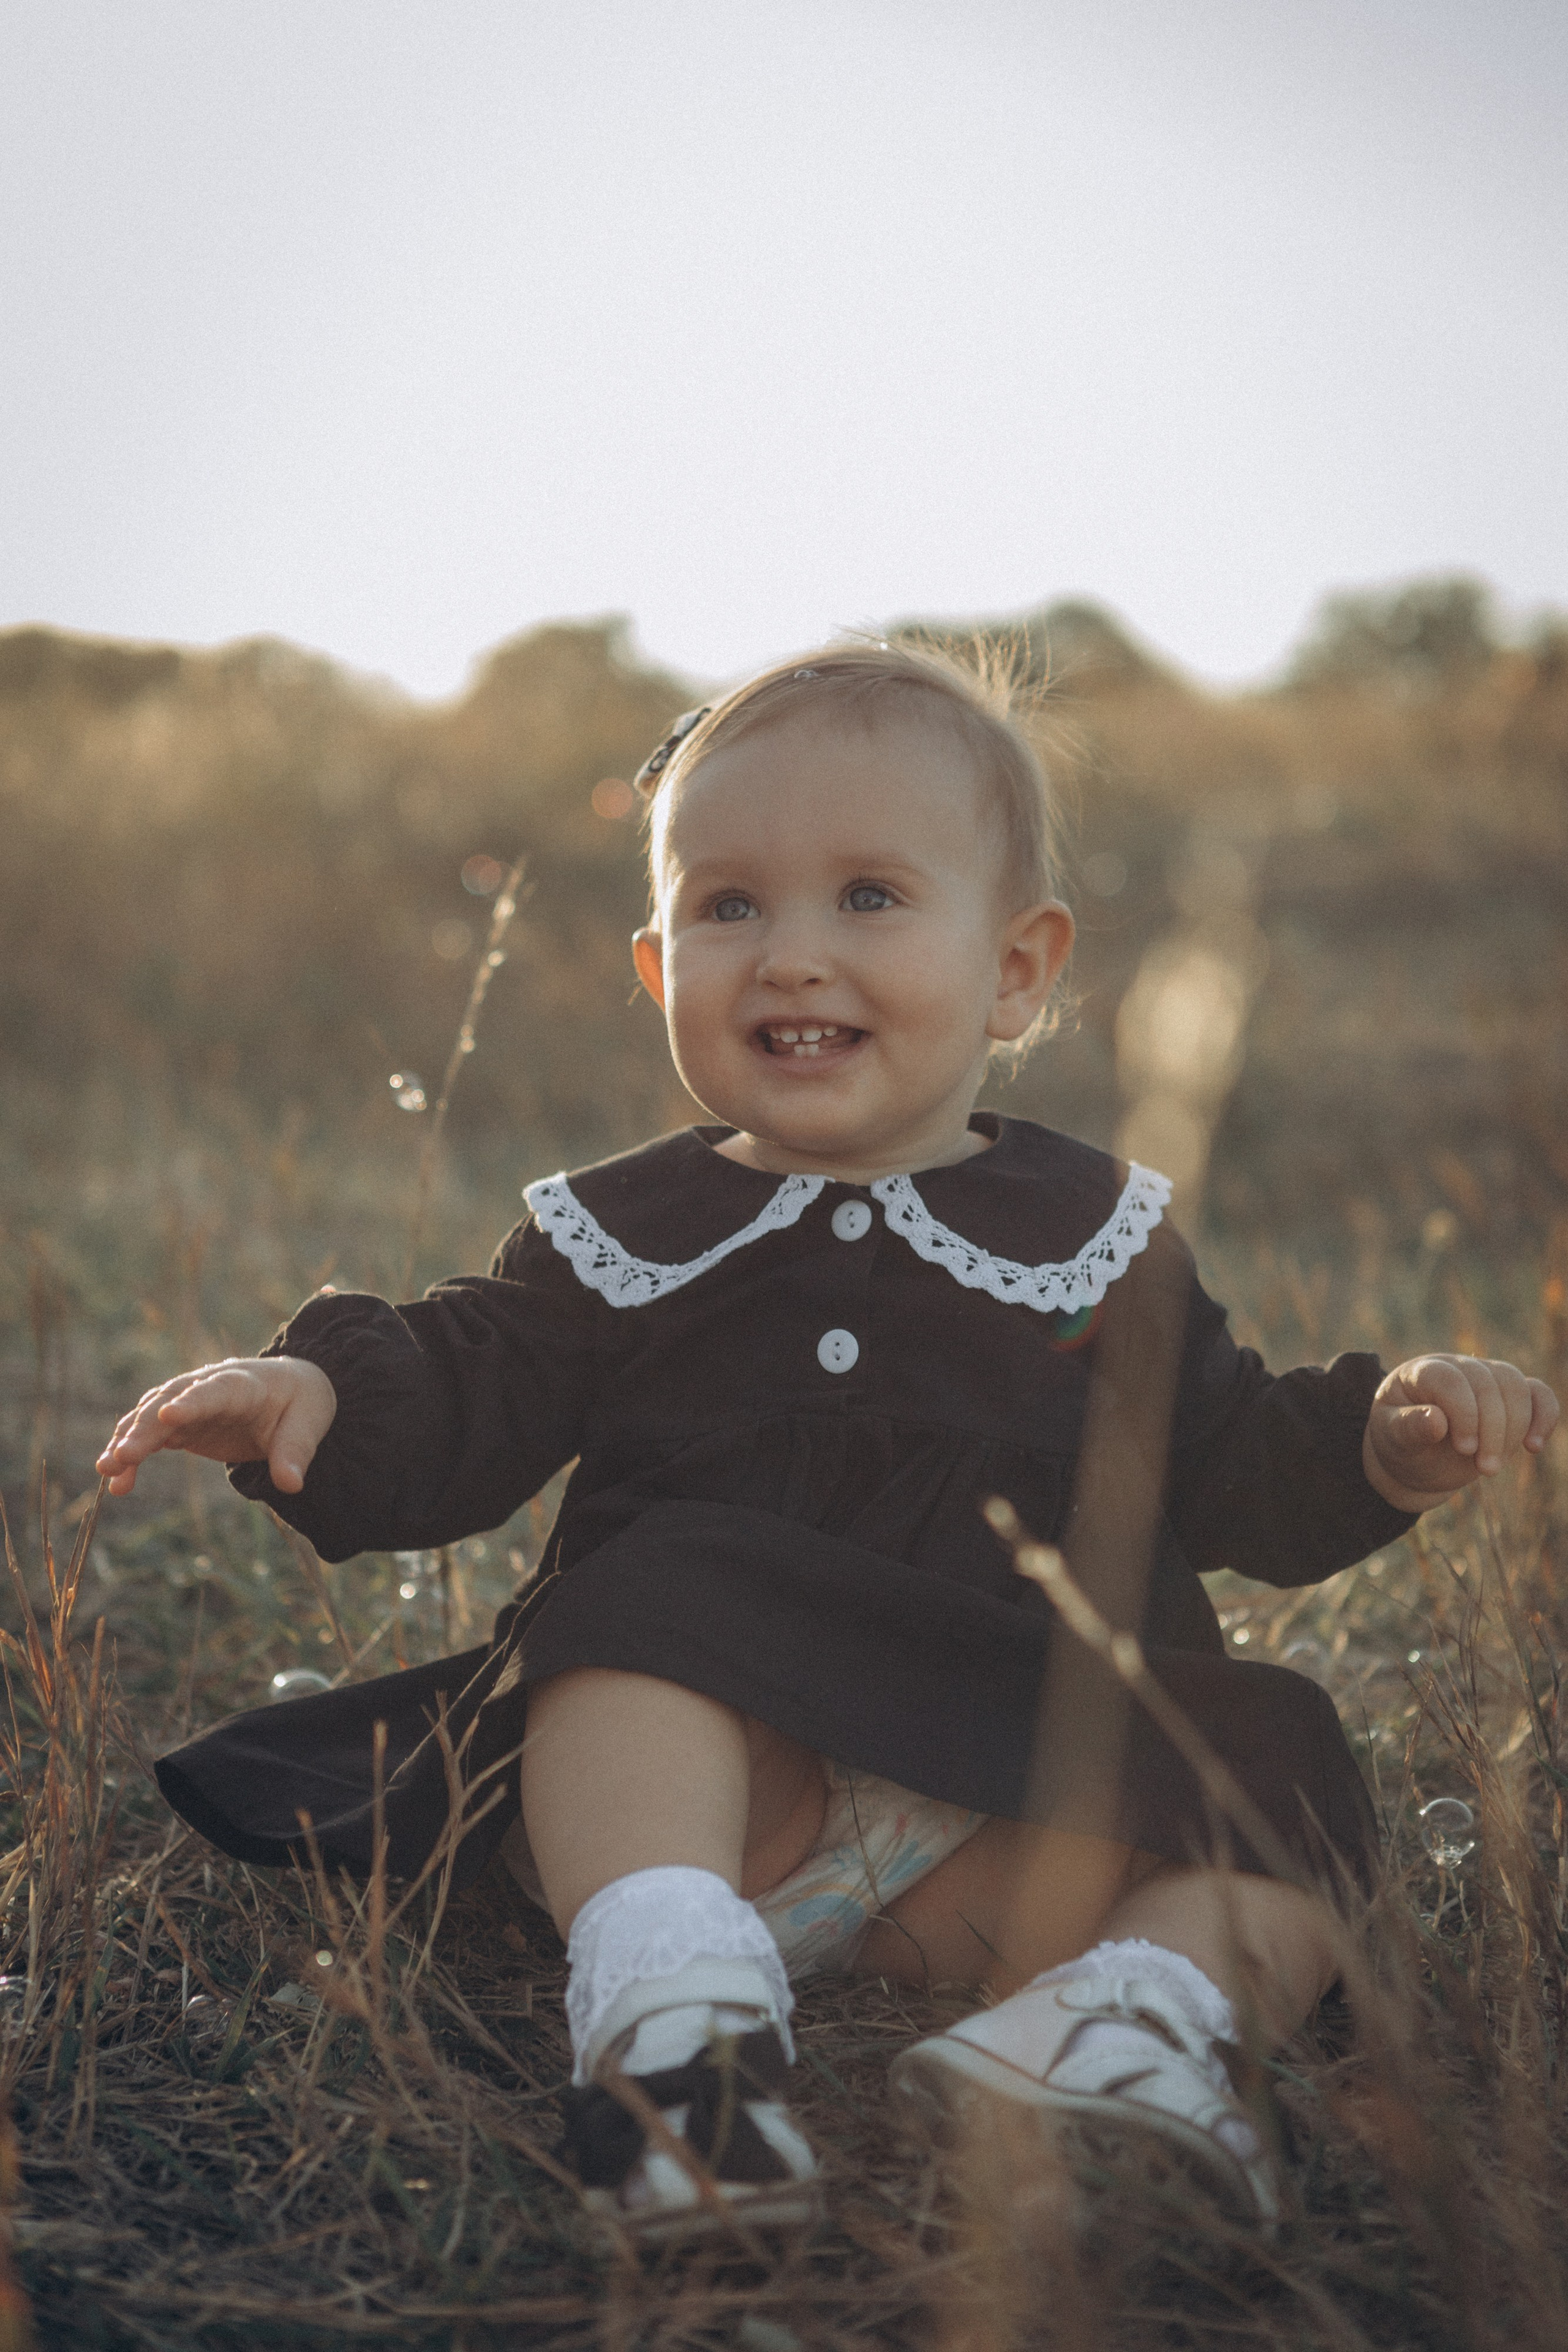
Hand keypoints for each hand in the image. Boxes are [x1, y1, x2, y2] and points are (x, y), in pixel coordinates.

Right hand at [97, 1357, 337, 1498]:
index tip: (168, 1415)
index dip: (191, 1402)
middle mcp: (207, 1388)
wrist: (289, 1390)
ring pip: (150, 1417)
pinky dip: (131, 1455)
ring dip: (127, 1441)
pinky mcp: (179, 1423)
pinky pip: (149, 1436)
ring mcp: (189, 1404)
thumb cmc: (299, 1405)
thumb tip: (290, 1485)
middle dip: (144, 1429)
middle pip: (169, 1404)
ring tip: (107, 1471)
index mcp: (242, 1384)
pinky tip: (117, 1482)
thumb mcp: (308, 1426)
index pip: (214, 1391)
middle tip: (121, 1456)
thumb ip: (295, 1453)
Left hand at [1363, 1354, 1558, 1511]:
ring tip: (1493, 1466)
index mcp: (1421, 1372)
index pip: (1451, 1380)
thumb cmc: (1399, 1443)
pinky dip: (1545, 1415)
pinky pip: (1537, 1393)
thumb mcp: (1392, 1439)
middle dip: (1493, 1430)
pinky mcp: (1508, 1397)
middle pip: (1488, 1383)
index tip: (1465, 1449)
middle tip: (1485, 1469)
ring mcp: (1485, 1377)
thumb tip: (1436, 1420)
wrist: (1415, 1456)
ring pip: (1515, 1385)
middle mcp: (1456, 1366)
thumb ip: (1409, 1428)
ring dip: (1515, 1428)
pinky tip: (1533, 1446)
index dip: (1465, 1413)